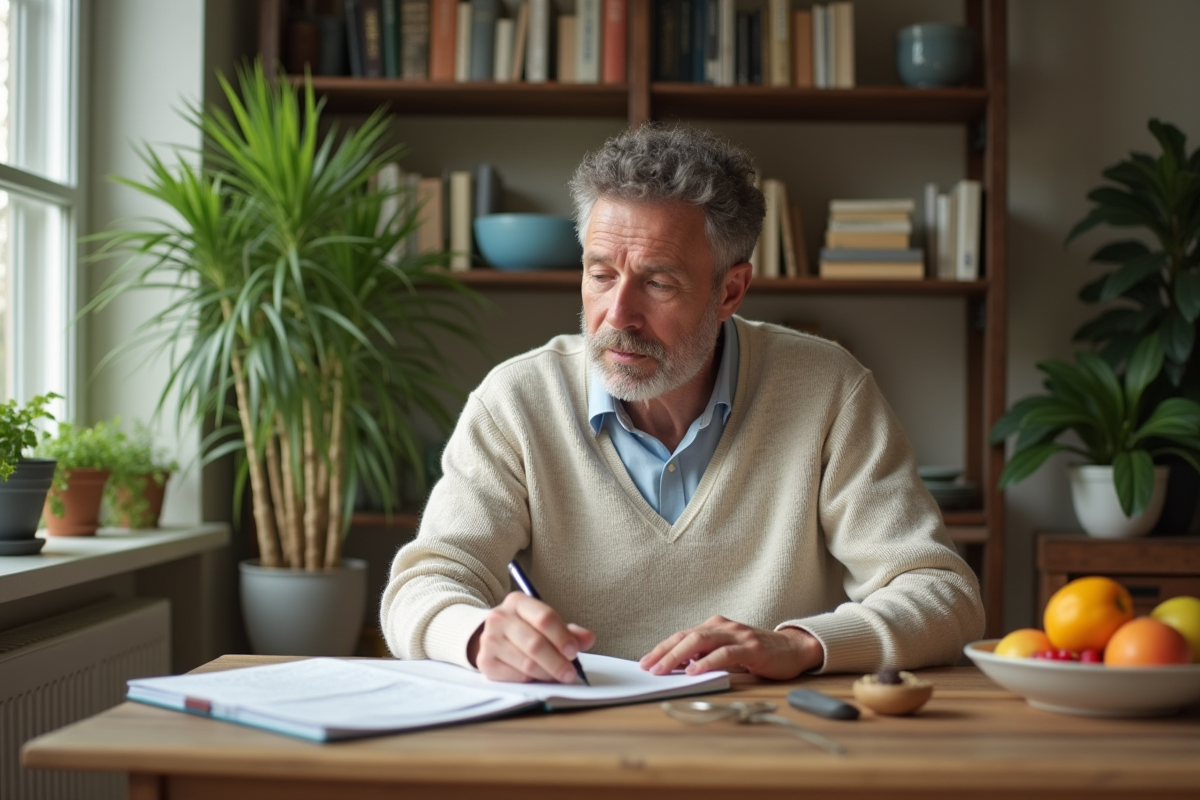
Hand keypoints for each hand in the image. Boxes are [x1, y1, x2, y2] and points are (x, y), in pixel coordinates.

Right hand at [467, 592, 595, 682]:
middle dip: (557, 661)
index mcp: (517, 602)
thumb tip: (588, 639)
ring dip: (547, 674)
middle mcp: (500, 618)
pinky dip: (532, 680)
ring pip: (526, 663)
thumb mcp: (545, 623)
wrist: (492, 636)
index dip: (562, 637)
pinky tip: (539, 678)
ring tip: (558, 676)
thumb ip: (569, 631)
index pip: (544, 618)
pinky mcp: (485, 662)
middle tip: (570, 673)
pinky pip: (516, 676)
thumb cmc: (524, 628)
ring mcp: (490, 640)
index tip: (574, 652)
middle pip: (535, 643)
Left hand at [639, 615, 823, 679]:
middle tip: (648, 667)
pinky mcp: (751, 648)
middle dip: (664, 652)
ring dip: (678, 656)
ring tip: (663, 669)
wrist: (792, 649)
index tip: (645, 662)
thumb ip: (706, 656)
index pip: (682, 636)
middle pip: (686, 637)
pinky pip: (725, 653)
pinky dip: (707, 662)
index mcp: (714, 626)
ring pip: (700, 642)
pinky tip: (694, 670)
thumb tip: (679, 668)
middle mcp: (723, 626)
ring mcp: (737, 635)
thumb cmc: (757, 653)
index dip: (662, 648)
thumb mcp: (727, 653)